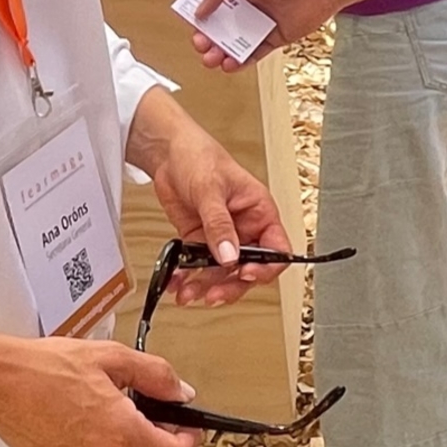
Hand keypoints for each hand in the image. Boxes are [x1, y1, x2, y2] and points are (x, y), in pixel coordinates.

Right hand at [0, 333, 201, 446]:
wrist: (1, 383)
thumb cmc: (48, 367)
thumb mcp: (112, 357)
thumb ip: (155, 376)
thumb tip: (181, 393)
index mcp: (120, 434)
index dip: (188, 440)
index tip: (187, 424)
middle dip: (161, 441)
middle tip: (155, 410)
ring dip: (133, 445)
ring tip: (117, 409)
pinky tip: (93, 421)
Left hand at [148, 119, 292, 307]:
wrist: (168, 153)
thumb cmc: (200, 156)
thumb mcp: (210, 189)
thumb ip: (219, 224)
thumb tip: (228, 255)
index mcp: (259, 212)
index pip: (277, 249)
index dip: (266, 267)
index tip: (246, 273)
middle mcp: (244, 228)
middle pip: (248, 269)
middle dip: (230, 285)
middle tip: (213, 294)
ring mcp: (221, 237)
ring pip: (221, 274)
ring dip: (205, 287)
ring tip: (188, 293)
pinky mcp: (200, 241)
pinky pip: (198, 267)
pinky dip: (187, 277)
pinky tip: (177, 282)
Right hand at [191, 0, 346, 71]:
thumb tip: (201, 9)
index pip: (213, 2)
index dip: (201, 14)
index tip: (193, 24)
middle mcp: (249, 4)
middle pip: (221, 26)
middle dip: (207, 38)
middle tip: (201, 45)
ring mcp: (262, 22)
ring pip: (235, 42)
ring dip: (220, 52)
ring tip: (211, 59)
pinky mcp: (276, 37)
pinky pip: (254, 53)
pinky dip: (240, 61)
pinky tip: (230, 64)